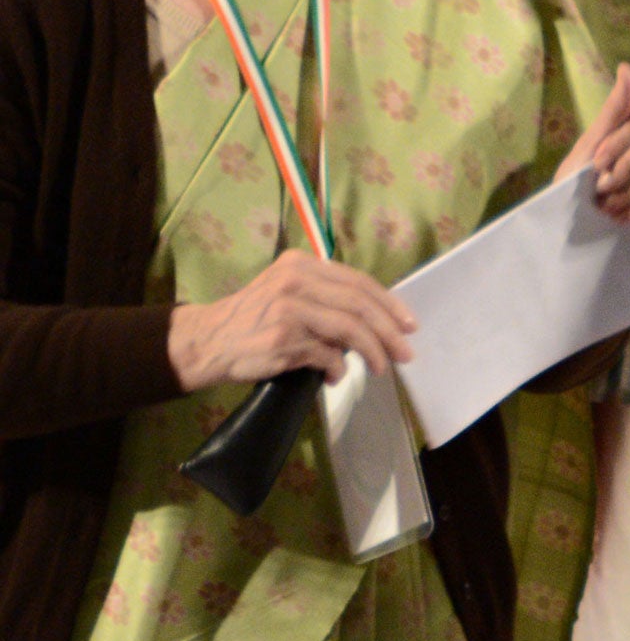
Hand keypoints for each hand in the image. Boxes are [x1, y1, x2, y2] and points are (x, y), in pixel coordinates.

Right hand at [166, 250, 416, 391]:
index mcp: (302, 264)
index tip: (409, 324)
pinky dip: (339, 368)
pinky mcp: (283, 339)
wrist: (209, 340)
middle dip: (389, 331)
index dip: (389, 304)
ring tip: (380, 367)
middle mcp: (296, 281)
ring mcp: (289, 310)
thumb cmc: (255, 317)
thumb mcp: (287, 290)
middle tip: (405, 352)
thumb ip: (326, 296)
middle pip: (360, 305)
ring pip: (349, 330)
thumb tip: (377, 319)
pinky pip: (327, 355)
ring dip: (372, 352)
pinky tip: (338, 376)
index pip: (358, 282)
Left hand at [557, 64, 629, 222]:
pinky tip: (622, 215)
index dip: (619, 138)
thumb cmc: (583, 181)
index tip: (598, 158)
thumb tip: (626, 67)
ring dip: (625, 190)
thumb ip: (614, 108)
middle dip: (623, 164)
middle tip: (600, 185)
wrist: (580, 225)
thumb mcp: (592, 144)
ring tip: (607, 204)